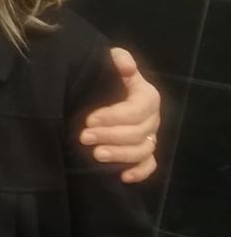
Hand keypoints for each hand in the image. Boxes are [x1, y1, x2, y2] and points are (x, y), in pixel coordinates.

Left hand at [80, 48, 160, 181]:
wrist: (98, 88)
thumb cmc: (105, 74)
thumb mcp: (109, 60)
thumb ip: (118, 59)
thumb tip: (126, 68)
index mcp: (147, 96)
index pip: (137, 110)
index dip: (114, 116)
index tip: (89, 119)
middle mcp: (152, 118)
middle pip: (138, 133)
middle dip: (109, 136)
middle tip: (83, 137)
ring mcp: (149, 136)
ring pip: (142, 150)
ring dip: (120, 155)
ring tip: (95, 154)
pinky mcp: (144, 151)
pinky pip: (149, 165)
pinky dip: (139, 172)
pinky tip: (122, 177)